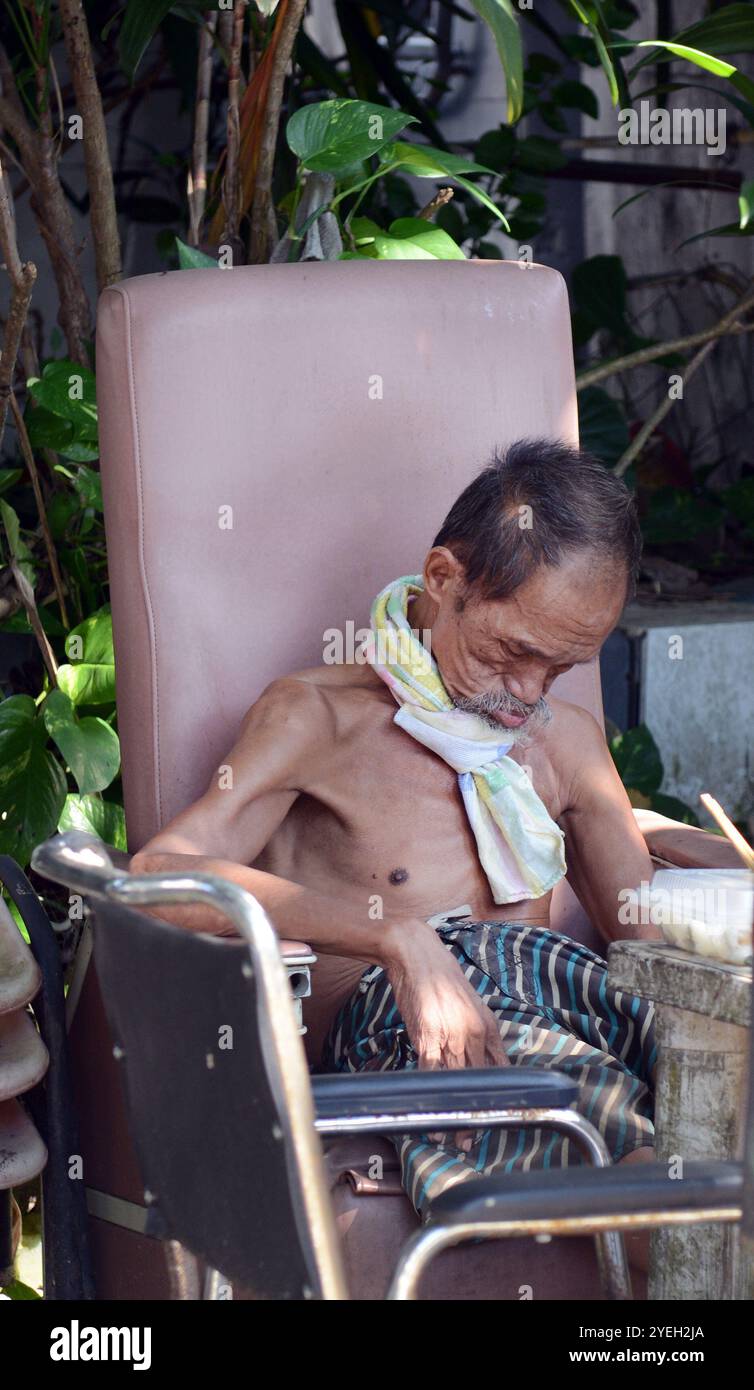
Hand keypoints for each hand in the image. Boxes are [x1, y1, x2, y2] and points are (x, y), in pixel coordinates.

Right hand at [383, 921, 507, 1150]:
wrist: (416, 955)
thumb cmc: (440, 978)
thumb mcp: (469, 1004)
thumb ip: (475, 1031)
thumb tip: (477, 1056)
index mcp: (487, 1025)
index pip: (500, 1068)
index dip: (496, 1095)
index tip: (494, 1115)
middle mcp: (473, 1034)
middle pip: (480, 1082)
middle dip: (477, 1113)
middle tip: (474, 1138)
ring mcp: (451, 1036)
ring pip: (457, 1083)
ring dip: (456, 1112)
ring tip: (456, 1138)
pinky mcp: (427, 1037)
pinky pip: (431, 1073)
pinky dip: (432, 1095)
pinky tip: (430, 1112)